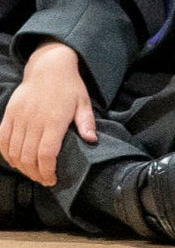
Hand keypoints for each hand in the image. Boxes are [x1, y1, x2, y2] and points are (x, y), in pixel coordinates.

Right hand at [0, 42, 92, 183]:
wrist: (48, 67)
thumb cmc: (70, 87)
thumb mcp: (84, 103)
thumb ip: (87, 122)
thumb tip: (92, 140)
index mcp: (54, 120)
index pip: (46, 153)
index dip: (47, 170)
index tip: (52, 179)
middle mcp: (34, 121)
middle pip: (28, 157)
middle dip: (35, 174)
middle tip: (43, 180)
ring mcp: (19, 118)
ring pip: (14, 151)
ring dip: (21, 167)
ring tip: (32, 174)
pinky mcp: (8, 115)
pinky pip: (2, 140)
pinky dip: (6, 154)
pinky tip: (15, 162)